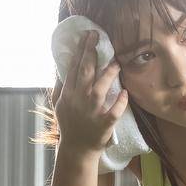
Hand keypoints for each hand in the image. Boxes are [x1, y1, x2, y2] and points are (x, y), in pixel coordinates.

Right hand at [56, 29, 128, 154]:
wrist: (77, 149)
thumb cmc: (69, 124)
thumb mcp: (59, 104)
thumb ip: (60, 86)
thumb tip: (61, 67)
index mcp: (68, 94)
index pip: (74, 68)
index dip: (80, 50)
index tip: (86, 36)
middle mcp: (78, 100)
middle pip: (85, 73)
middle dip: (91, 52)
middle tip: (97, 36)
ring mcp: (91, 112)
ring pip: (99, 89)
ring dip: (108, 74)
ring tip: (116, 61)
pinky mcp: (104, 124)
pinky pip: (113, 112)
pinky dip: (119, 103)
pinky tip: (125, 93)